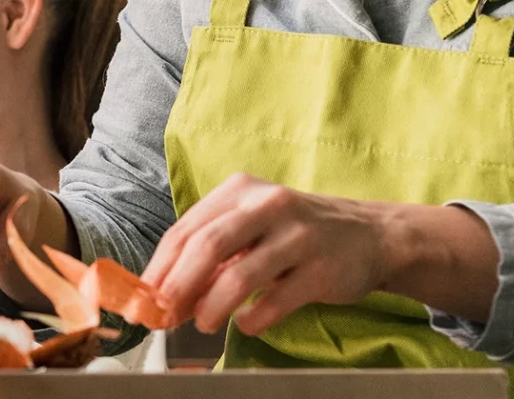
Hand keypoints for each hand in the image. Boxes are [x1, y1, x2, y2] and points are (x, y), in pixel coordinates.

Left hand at [142, 174, 389, 334]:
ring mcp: (298, 236)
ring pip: (240, 275)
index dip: (160, 268)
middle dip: (177, 286)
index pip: (186, 229)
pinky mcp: (322, 269)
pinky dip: (253, 319)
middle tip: (163, 316)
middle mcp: (268, 205)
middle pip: (207, 246)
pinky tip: (245, 323)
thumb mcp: (252, 226)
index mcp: (240, 190)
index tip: (143, 300)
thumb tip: (165, 294)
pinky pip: (277, 301)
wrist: (371, 234)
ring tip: (203, 323)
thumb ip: (212, 252)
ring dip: (212, 306)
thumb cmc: (296, 232)